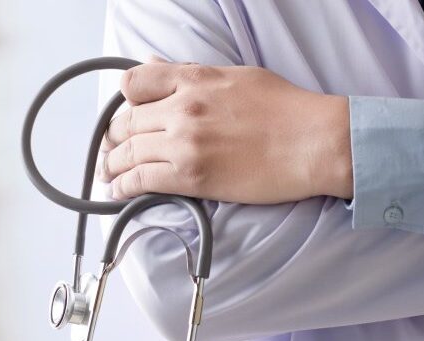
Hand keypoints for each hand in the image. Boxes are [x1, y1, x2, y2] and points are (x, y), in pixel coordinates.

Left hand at [98, 62, 351, 202]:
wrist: (316, 142)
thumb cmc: (286, 109)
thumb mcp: (235, 76)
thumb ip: (189, 74)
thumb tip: (153, 66)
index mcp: (194, 79)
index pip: (133, 83)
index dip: (124, 101)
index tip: (126, 114)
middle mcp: (183, 108)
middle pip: (125, 123)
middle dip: (114, 139)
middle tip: (111, 150)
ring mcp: (185, 143)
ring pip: (127, 154)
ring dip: (112, 166)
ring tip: (108, 174)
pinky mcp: (192, 176)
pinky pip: (141, 181)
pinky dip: (122, 187)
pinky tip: (117, 192)